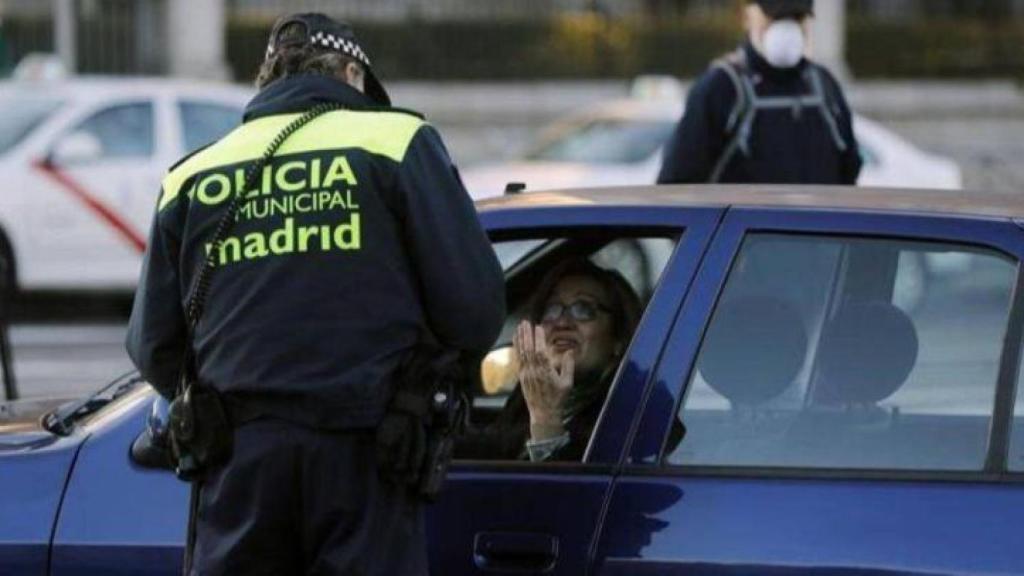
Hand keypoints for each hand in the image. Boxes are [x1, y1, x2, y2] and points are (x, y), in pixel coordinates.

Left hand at [513, 320, 574, 440]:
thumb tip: (570, 351)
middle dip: (527, 335)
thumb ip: (568, 366)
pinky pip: (517, 359)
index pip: (540, 352)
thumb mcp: (567, 383)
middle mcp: (533, 371)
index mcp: (545, 372)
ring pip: (522, 353)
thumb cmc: (558, 398)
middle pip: (529, 350)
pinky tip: (516, 339)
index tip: (539, 327)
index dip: (538, 339)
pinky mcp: (521, 376)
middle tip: (526, 322)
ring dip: (520, 338)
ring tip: (520, 326)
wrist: (544, 413)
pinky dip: (516, 347)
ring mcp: (525, 373)